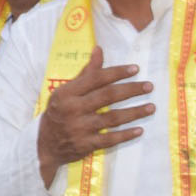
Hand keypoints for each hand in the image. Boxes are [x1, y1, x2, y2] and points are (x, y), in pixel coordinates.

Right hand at [36, 47, 153, 181]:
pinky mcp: (85, 145)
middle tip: (149, 86)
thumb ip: (85, 73)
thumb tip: (99, 50)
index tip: (136, 69)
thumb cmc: (59, 112)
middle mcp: (73, 109)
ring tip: (151, 107)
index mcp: (67, 93)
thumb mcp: (65, 91)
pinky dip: (125, 135)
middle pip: (107, 96)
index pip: (96, 79)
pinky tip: (140, 130)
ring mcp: (79, 128)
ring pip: (112, 118)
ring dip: (134, 112)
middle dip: (131, 90)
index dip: (117, 73)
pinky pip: (109, 139)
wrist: (44, 145)